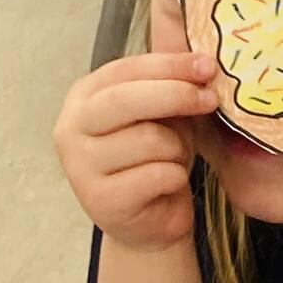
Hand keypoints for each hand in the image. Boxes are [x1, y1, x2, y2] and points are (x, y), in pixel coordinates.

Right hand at [54, 52, 216, 251]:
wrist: (148, 225)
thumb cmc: (154, 161)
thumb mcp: (161, 116)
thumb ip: (169, 87)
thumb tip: (204, 58)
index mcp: (84, 97)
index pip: (125, 69)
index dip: (170, 65)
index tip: (208, 66)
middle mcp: (71, 128)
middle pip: (128, 99)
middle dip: (177, 95)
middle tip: (211, 99)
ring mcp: (81, 166)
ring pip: (149, 140)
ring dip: (177, 150)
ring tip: (174, 160)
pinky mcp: (101, 201)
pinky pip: (157, 175)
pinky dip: (175, 178)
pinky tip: (167, 186)